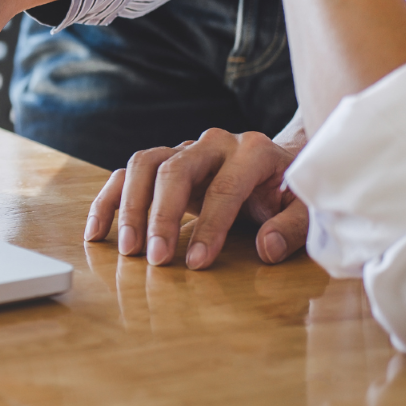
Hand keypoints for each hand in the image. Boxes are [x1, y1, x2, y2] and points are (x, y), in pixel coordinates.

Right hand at [84, 129, 307, 269]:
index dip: (210, 227)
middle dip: (161, 216)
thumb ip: (293, 227)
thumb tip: (266, 249)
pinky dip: (108, 201)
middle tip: (155, 257)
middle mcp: (214, 143)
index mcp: (253, 151)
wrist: (281, 165)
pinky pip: (126, 174)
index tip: (197, 263)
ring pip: (144, 165)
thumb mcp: (308, 209)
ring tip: (127, 249)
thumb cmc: (292, 193)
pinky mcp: (164, 162)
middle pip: (174, 170)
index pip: (224, 187)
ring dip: (130, 207)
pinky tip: (97, 233)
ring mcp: (184, 149)